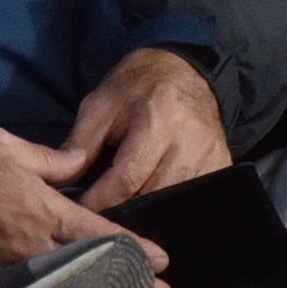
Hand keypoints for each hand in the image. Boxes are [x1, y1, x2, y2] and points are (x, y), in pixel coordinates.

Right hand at [0, 120, 165, 274]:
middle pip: (88, 268)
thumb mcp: (6, 145)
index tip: (161, 261)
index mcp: (40, 209)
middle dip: (127, 283)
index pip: (97, 233)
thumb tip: (79, 162)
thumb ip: (50, 160)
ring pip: (62, 282)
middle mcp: (28, 243)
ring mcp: (7, 265)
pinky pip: (30, 286)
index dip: (133, 248)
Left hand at [62, 41, 229, 209]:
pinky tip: (154, 203)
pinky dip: (172, 207)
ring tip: (126, 212)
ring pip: (175, 204)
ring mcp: (212, 155)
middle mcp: (190, 141)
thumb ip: (80, 144)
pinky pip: (196, 201)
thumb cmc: (138, 87)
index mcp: (157, 120)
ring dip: (149, 212)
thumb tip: (63, 183)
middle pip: (154, 196)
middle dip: (124, 210)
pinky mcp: (223, 165)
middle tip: (101, 217)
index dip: (102, 201)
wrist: (185, 70)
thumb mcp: (101, 105)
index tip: (83, 213)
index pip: (128, 178)